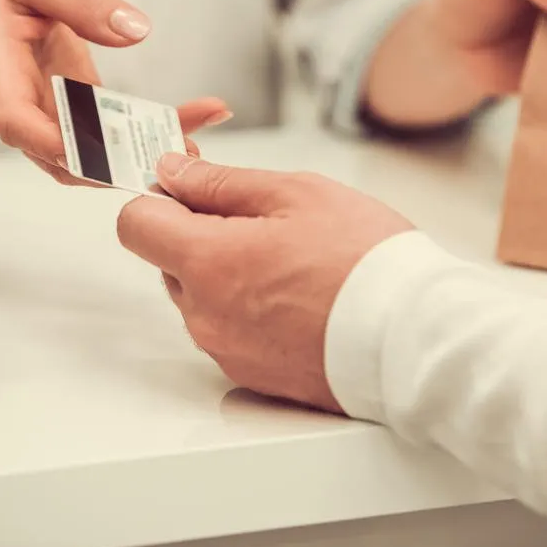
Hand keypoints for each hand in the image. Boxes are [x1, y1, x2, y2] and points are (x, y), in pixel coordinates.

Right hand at [0, 0, 230, 180]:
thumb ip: (79, 0)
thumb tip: (136, 30)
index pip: (13, 119)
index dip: (52, 141)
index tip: (97, 150)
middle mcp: (21, 109)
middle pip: (62, 156)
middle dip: (118, 164)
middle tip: (176, 154)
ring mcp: (49, 120)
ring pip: (91, 157)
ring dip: (143, 155)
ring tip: (196, 142)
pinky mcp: (75, 117)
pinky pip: (110, 135)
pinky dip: (151, 132)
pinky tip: (196, 119)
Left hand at [117, 153, 411, 411]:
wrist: (411, 338)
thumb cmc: (364, 262)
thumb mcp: (295, 193)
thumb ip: (221, 182)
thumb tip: (173, 172)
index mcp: (207, 262)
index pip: (134, 223)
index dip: (159, 196)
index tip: (188, 186)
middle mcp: (204, 314)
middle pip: (169, 261)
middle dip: (201, 235)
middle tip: (262, 220)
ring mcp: (226, 349)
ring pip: (200, 297)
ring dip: (228, 274)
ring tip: (293, 262)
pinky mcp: (251, 375)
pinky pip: (229, 331)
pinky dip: (251, 310)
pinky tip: (299, 297)